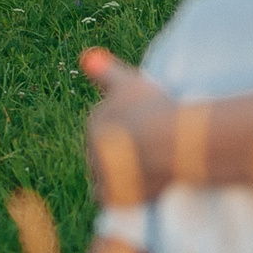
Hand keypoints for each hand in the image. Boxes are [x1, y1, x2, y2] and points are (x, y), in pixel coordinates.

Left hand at [80, 47, 168, 204]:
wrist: (169, 141)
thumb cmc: (154, 108)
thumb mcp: (131, 83)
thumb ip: (107, 72)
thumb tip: (84, 56)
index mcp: (95, 121)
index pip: (105, 129)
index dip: (127, 131)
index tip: (146, 131)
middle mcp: (91, 147)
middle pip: (105, 154)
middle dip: (121, 155)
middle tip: (151, 152)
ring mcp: (100, 173)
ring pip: (106, 175)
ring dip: (119, 175)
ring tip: (147, 170)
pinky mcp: (110, 195)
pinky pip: (109, 196)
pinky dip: (119, 194)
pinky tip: (135, 188)